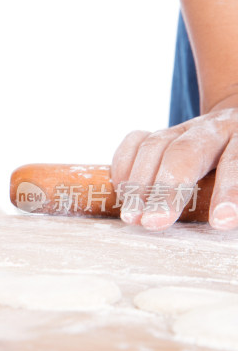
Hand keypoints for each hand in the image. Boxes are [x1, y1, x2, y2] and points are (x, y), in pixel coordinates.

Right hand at [111, 107, 237, 230]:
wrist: (232, 137)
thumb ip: (237, 193)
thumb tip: (230, 217)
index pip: (235, 160)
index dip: (228, 190)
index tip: (221, 221)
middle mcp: (212, 128)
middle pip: (186, 151)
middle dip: (168, 190)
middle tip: (154, 222)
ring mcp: (182, 129)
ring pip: (154, 146)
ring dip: (139, 185)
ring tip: (132, 217)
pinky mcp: (158, 132)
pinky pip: (134, 141)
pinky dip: (124, 166)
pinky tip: (123, 193)